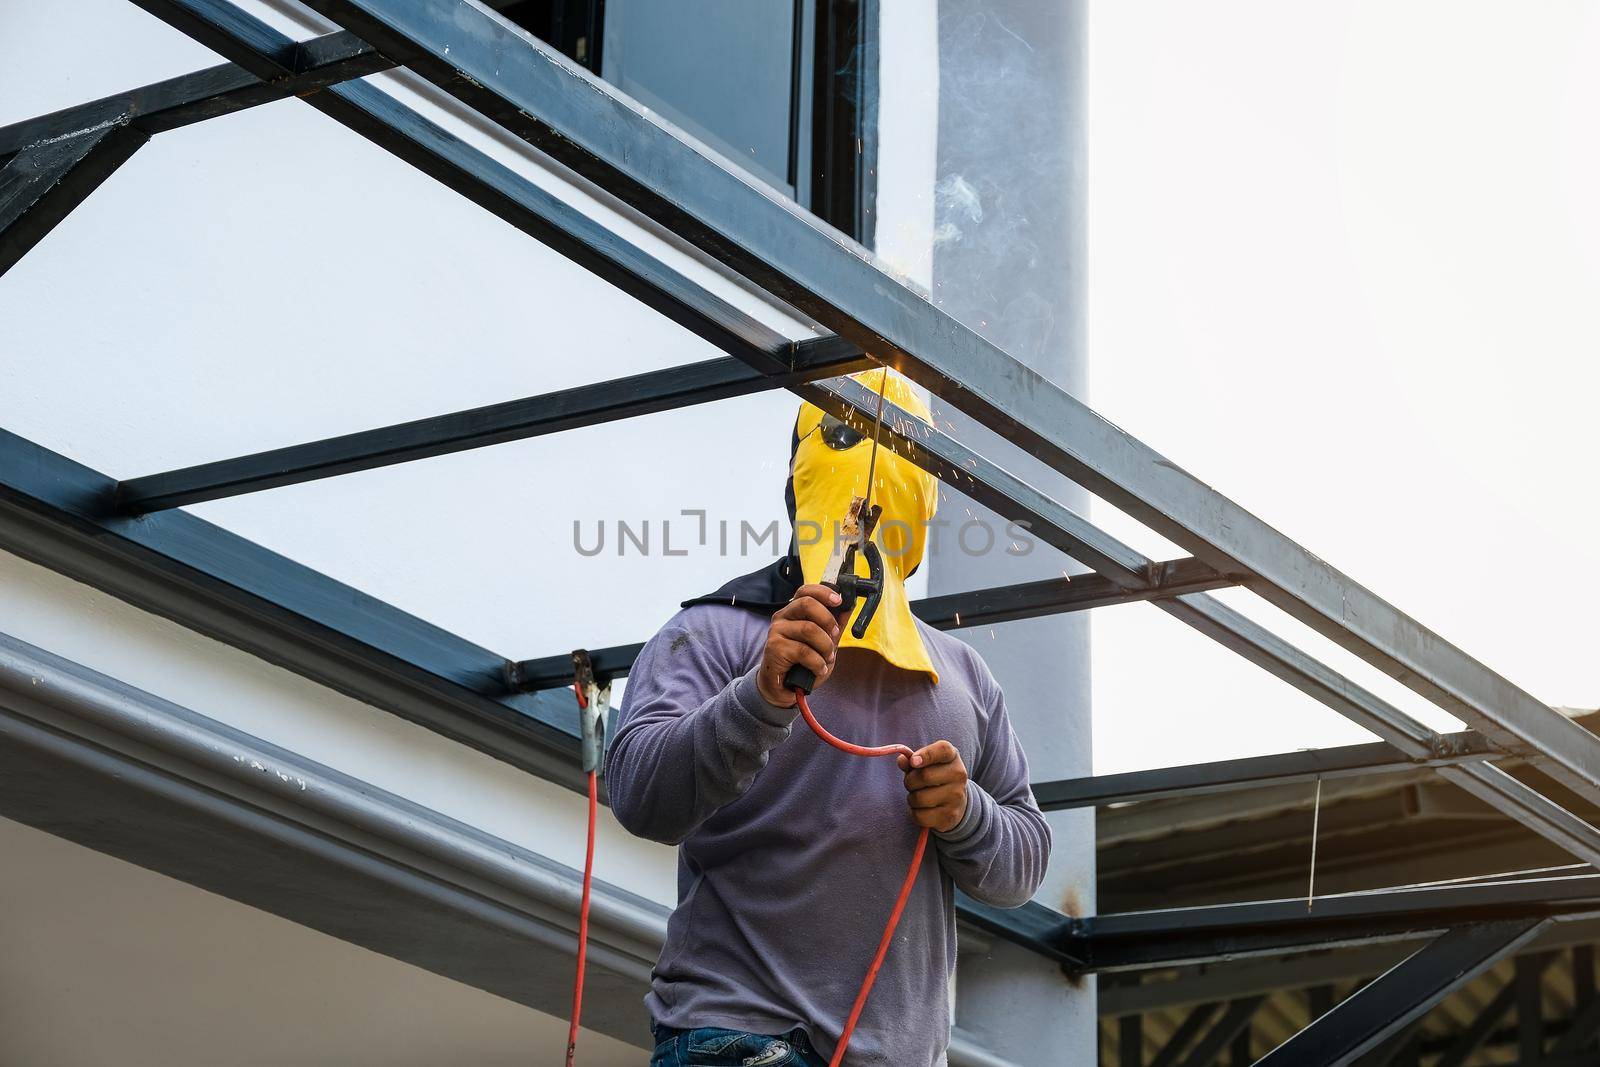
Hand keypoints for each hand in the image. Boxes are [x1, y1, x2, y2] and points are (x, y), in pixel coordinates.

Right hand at [756, 584, 843, 706]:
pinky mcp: (774, 648)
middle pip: (807, 604)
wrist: (783, 688)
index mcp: (794, 611)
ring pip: (808, 629)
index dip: (823, 592)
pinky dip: (817, 663)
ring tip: (827, 658)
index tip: (839, 600)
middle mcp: (782, 617)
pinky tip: (819, 669)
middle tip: (834, 635)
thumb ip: (834, 626)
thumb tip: (849, 608)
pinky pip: (803, 651)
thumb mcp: (824, 643)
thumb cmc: (803, 663)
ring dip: (825, 646)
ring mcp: (776, 631)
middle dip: (827, 620)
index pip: (806, 591)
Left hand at [897, 741, 969, 832]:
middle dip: (909, 781)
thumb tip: (902, 760)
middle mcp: (959, 775)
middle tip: (911, 783)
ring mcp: (956, 797)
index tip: (913, 761)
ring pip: (919, 798)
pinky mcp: (949, 816)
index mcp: (952, 756)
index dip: (925, 754)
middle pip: (924, 776)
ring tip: (918, 796)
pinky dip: (915, 813)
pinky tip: (923, 810)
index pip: (942, 750)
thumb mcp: (926, 764)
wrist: (956, 802)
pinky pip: (920, 816)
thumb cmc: (935, 777)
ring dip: (911, 798)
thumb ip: (912, 760)